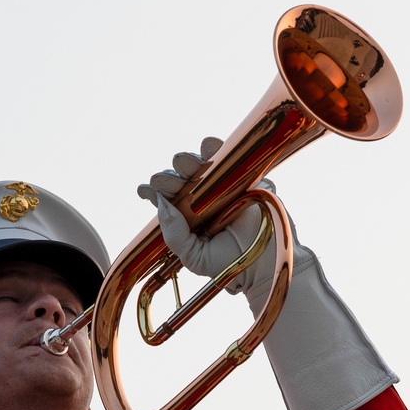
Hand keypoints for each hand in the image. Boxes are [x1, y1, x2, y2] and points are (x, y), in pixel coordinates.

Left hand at [138, 139, 276, 292]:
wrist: (266, 265)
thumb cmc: (231, 264)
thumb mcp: (194, 257)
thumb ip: (175, 236)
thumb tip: (160, 203)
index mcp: (190, 218)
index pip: (169, 201)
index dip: (155, 192)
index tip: (143, 189)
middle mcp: (206, 200)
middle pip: (184, 182)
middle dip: (170, 178)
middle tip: (161, 180)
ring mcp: (226, 187)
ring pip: (203, 168)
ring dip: (190, 161)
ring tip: (181, 161)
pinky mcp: (247, 177)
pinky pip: (232, 158)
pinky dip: (219, 149)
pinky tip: (208, 145)